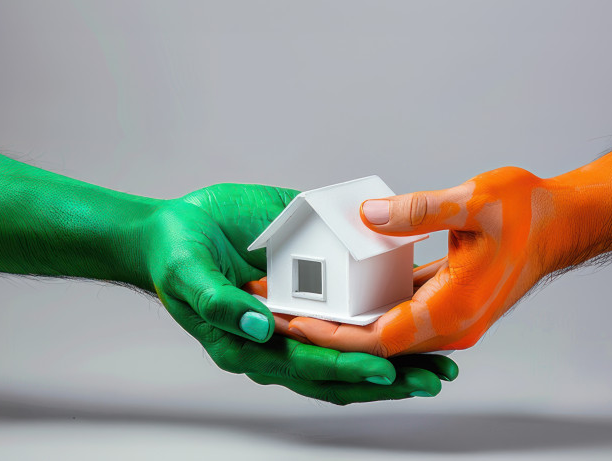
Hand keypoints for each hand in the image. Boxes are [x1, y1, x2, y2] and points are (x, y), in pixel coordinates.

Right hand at [139, 183, 457, 402]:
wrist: (170, 233)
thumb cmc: (174, 256)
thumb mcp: (186, 275)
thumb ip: (219, 302)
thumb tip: (260, 326)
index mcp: (250, 346)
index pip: (307, 367)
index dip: (347, 370)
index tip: (386, 369)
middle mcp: (279, 341)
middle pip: (342, 372)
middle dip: (391, 378)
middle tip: (437, 378)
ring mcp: (296, 319)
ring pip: (352, 351)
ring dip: (397, 359)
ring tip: (442, 362)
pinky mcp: (307, 291)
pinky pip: (349, 313)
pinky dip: (383, 320)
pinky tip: (418, 314)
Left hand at [284, 167, 561, 355]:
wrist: (562, 223)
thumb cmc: (527, 213)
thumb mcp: (472, 201)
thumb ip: (418, 212)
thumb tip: (368, 216)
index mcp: (451, 310)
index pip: (377, 339)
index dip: (332, 335)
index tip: (293, 323)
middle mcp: (448, 325)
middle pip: (374, 343)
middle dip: (324, 332)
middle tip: (275, 315)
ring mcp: (449, 318)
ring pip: (384, 332)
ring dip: (344, 322)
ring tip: (297, 303)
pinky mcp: (447, 304)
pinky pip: (399, 312)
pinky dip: (368, 307)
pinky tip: (340, 291)